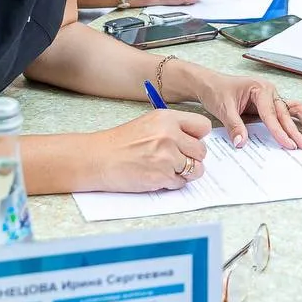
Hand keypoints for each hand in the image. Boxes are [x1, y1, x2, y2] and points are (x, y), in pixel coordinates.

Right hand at [93, 109, 210, 191]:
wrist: (98, 159)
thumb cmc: (120, 143)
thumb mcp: (148, 123)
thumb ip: (173, 128)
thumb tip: (195, 141)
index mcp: (167, 118)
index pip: (203, 126)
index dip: (198, 137)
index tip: (190, 142)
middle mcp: (170, 135)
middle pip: (202, 151)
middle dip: (192, 158)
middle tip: (176, 159)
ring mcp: (167, 157)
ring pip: (196, 169)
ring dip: (184, 172)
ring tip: (167, 169)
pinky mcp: (162, 176)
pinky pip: (181, 183)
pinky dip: (172, 183)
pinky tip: (157, 176)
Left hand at [194, 70, 301, 150]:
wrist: (211, 85)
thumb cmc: (217, 92)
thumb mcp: (223, 109)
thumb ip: (234, 126)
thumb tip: (242, 143)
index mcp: (260, 89)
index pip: (271, 114)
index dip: (279, 131)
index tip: (288, 145)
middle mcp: (270, 91)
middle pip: (286, 114)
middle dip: (296, 132)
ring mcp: (272, 97)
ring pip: (294, 110)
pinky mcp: (271, 104)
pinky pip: (288, 112)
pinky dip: (298, 121)